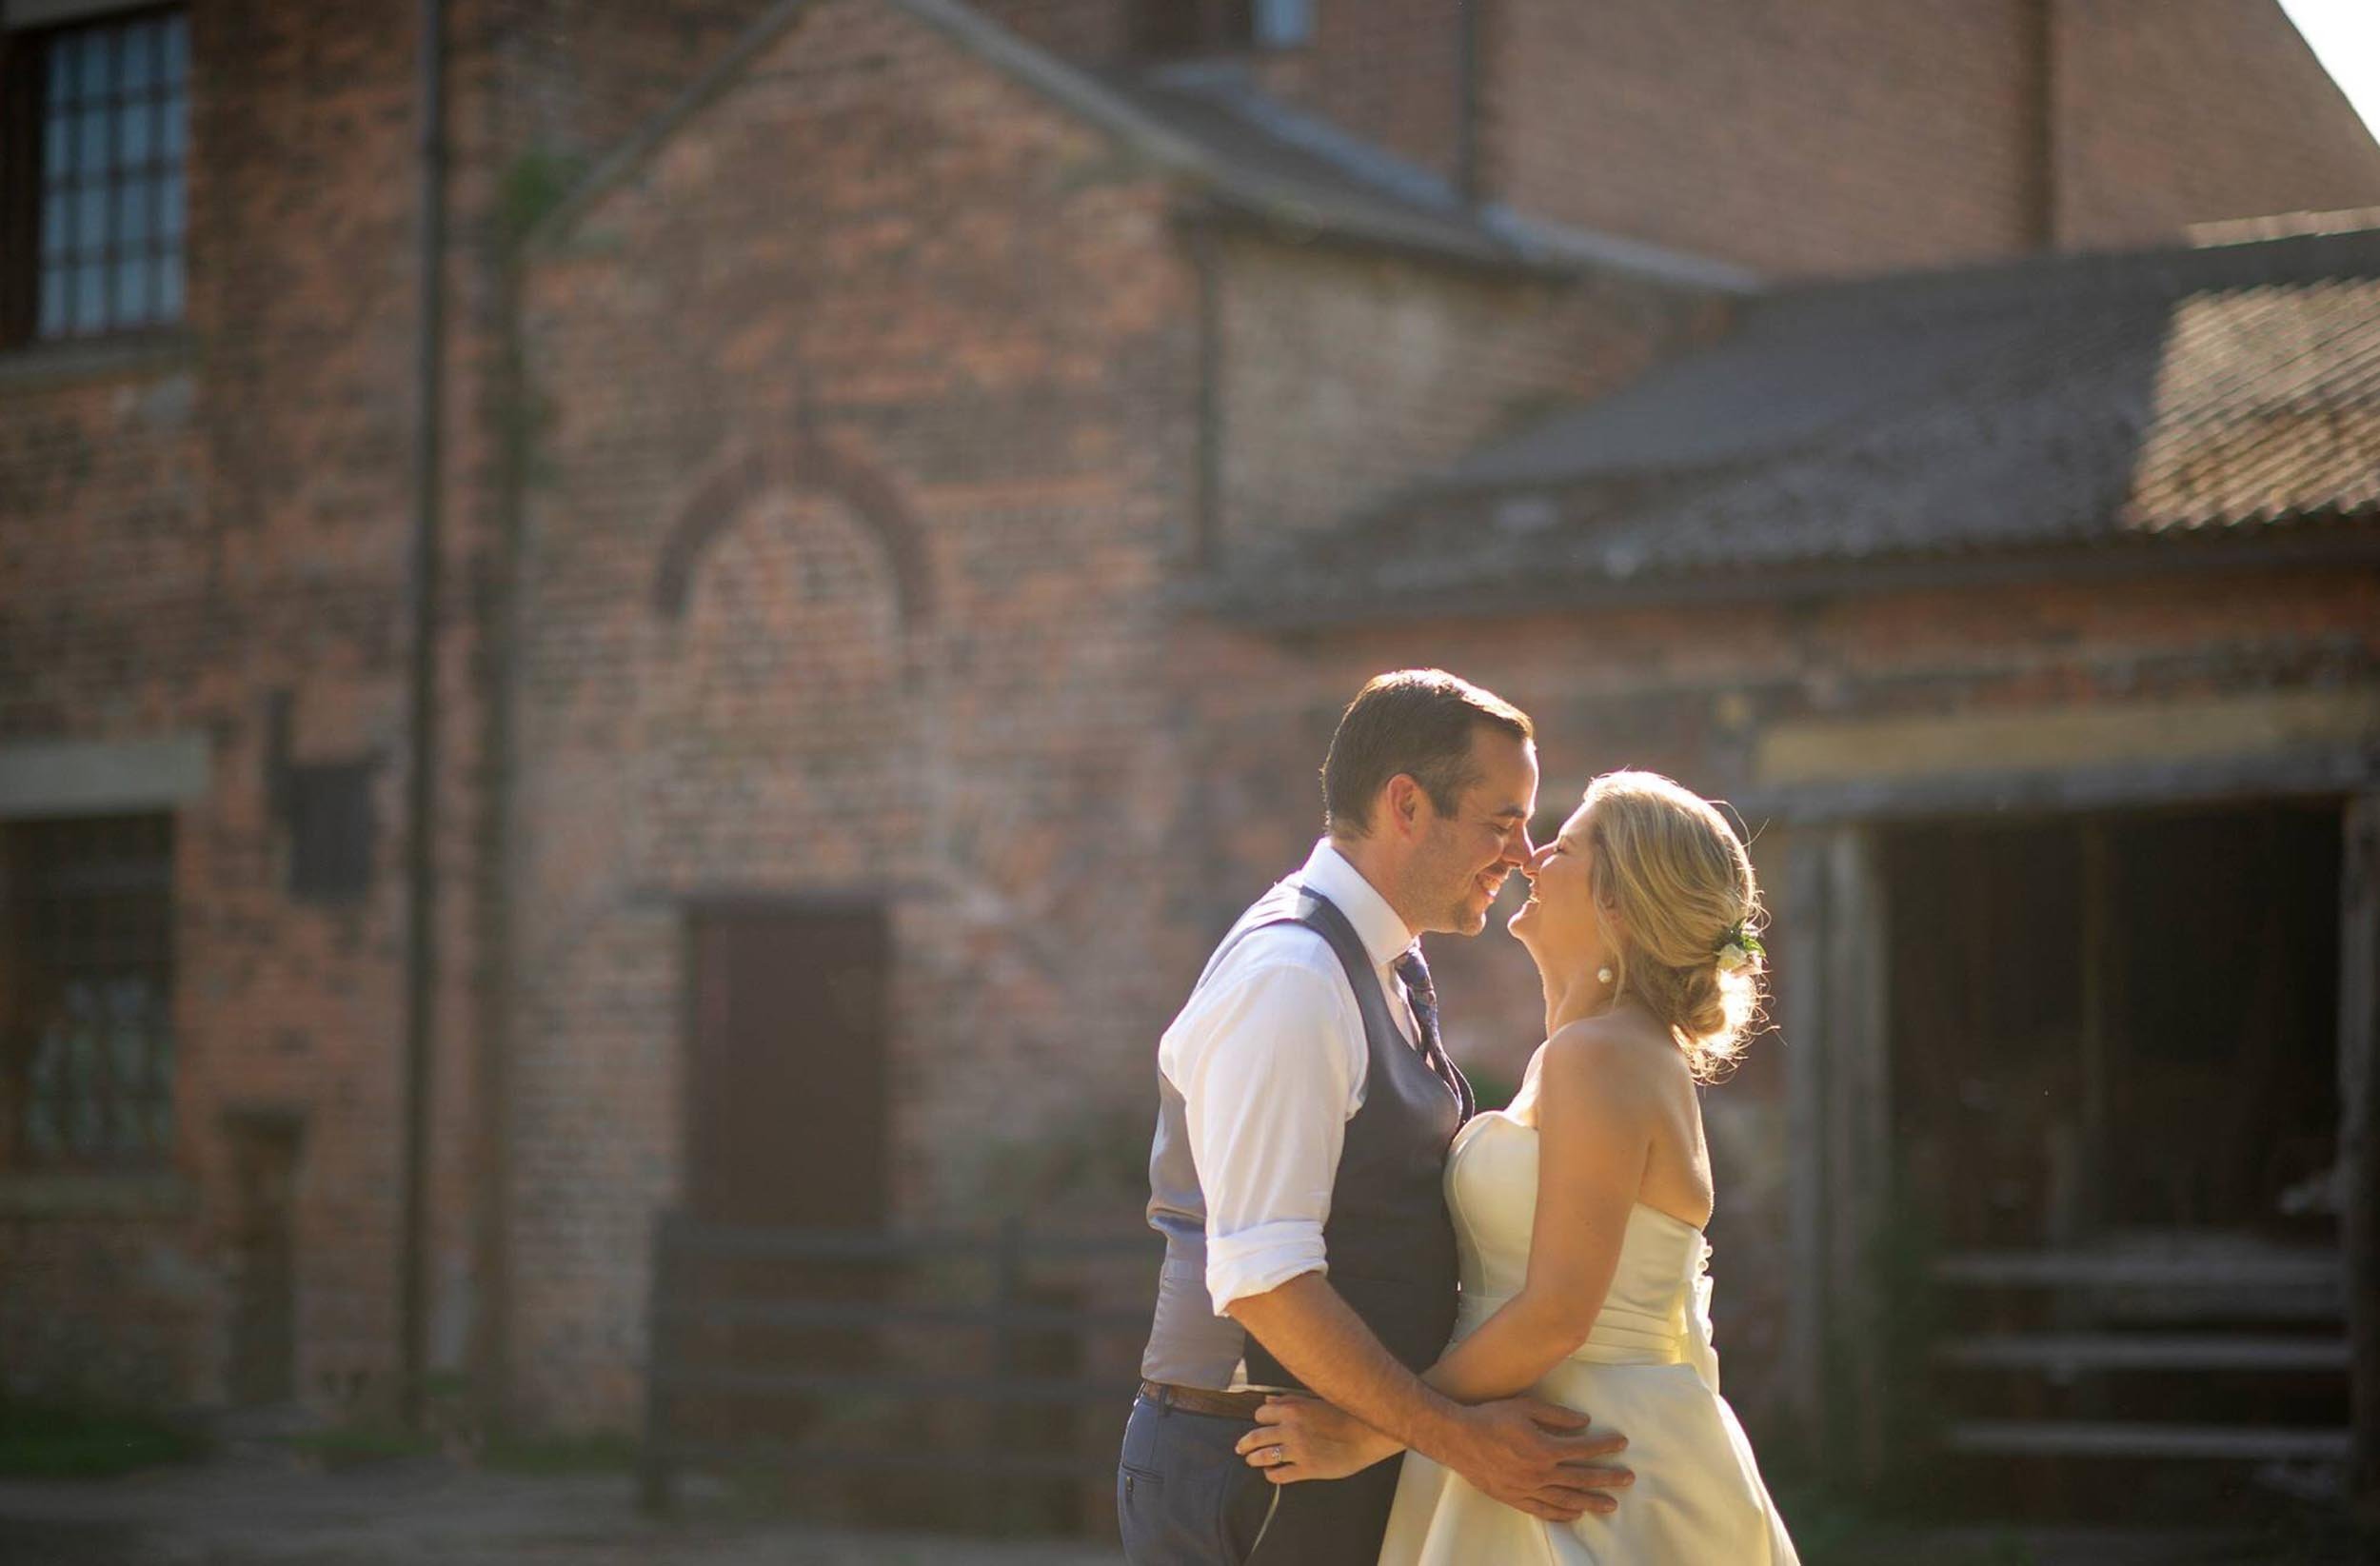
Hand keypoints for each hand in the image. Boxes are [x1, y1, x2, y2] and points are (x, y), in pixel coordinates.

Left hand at [1234, 1394, 1402, 1483]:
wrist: (1368, 1433)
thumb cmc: (1345, 1414)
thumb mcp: (1315, 1400)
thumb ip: (1289, 1401)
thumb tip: (1267, 1402)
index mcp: (1292, 1409)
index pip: (1260, 1415)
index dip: (1260, 1421)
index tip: (1261, 1425)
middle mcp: (1290, 1429)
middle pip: (1255, 1437)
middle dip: (1245, 1444)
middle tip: (1241, 1448)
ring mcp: (1297, 1450)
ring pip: (1263, 1457)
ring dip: (1254, 1459)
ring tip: (1252, 1461)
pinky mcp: (1307, 1469)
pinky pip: (1279, 1475)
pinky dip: (1271, 1475)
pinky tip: (1272, 1474)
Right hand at [1445, 1397, 1630, 1521]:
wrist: (1458, 1439)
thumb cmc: (1491, 1418)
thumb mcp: (1525, 1407)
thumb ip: (1556, 1415)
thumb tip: (1583, 1422)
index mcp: (1545, 1449)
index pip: (1583, 1449)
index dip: (1605, 1446)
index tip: (1622, 1443)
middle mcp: (1540, 1473)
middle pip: (1581, 1478)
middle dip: (1608, 1478)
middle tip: (1628, 1479)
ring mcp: (1528, 1489)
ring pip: (1566, 1499)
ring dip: (1591, 1501)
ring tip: (1610, 1505)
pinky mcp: (1515, 1498)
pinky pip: (1544, 1510)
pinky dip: (1562, 1514)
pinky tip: (1575, 1514)